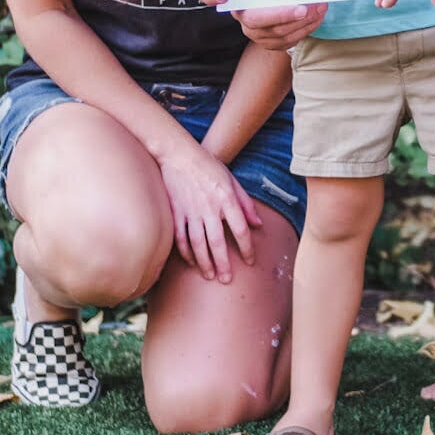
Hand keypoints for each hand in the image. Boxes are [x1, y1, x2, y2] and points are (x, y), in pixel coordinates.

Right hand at [158, 145, 262, 283]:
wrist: (179, 155)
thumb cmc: (209, 166)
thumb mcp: (233, 181)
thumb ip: (246, 204)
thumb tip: (258, 225)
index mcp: (227, 200)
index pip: (241, 230)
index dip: (247, 248)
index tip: (250, 261)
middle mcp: (209, 208)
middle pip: (218, 243)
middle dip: (223, 264)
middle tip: (227, 280)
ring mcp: (190, 211)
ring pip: (198, 244)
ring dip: (204, 263)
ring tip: (210, 276)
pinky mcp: (175, 213)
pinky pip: (180, 238)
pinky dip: (185, 252)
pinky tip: (191, 262)